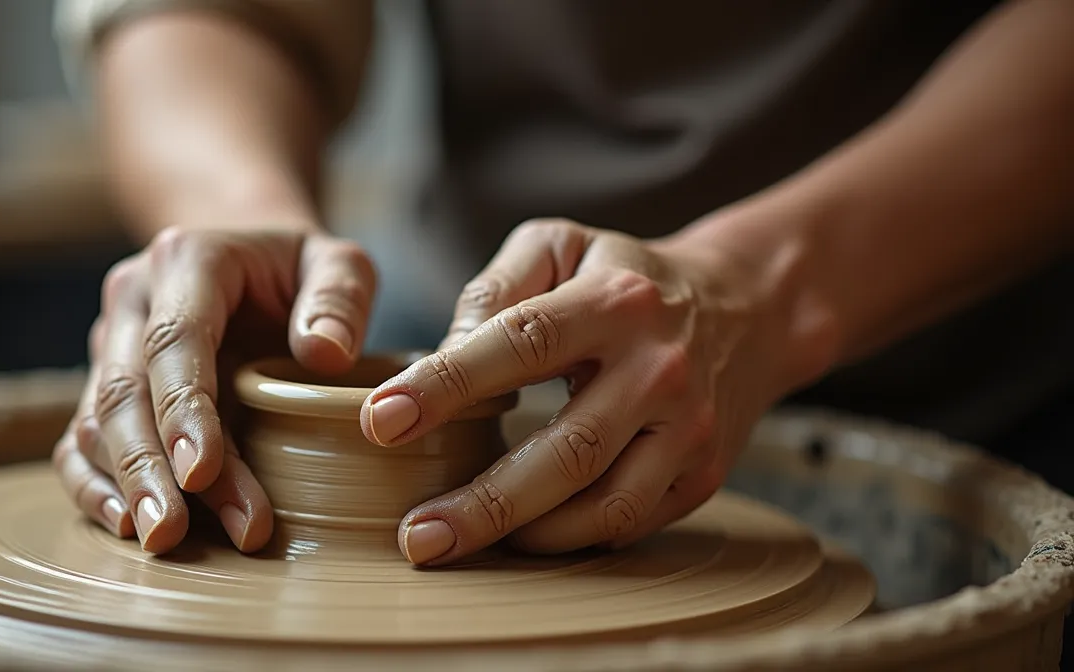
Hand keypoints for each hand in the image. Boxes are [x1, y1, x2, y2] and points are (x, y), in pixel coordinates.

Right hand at [53, 225, 377, 552]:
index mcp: (188, 260)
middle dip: (147, 466)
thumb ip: (340, 298)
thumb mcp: (340, 264)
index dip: (182, 407)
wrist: (253, 262)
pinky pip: (79, 441)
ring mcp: (111, 346)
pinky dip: (93, 486)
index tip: (199, 471)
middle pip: (126, 389)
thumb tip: (324, 354)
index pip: (175, 339)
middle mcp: (135, 301)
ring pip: (100, 422)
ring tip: (167, 541)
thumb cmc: (300, 271)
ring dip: (132, 485)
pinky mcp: (103, 386)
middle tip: (171, 532)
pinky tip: (123, 525)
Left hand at [361, 218, 802, 564]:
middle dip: (484, 502)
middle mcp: (660, 369)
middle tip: (416, 535)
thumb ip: (493, 289)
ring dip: (524, 536)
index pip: (521, 342)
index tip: (381, 420)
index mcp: (616, 301)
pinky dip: (569, 539)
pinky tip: (520, 536)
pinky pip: (630, 524)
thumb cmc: (623, 277)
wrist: (745, 308)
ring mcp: (689, 430)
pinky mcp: (703, 475)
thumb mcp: (559, 246)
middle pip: (568, 452)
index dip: (447, 385)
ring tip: (454, 541)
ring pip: (605, 505)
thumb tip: (441, 358)